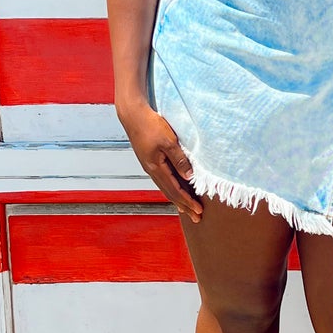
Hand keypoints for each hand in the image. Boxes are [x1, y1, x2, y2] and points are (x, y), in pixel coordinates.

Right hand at [119, 103, 202, 221]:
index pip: (175, 190)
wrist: (133, 115)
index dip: (188, 202)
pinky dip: (172, 189)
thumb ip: (179, 159)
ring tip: (186, 209)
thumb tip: (189, 177)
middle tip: (196, 217)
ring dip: (178, 199)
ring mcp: (150, 166)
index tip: (199, 211)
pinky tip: (175, 190)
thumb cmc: (151, 125)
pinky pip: (163, 180)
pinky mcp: (150, 160)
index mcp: (156, 168)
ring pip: (166, 188)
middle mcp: (152, 171)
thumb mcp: (169, 141)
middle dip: (184, 206)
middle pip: (170, 193)